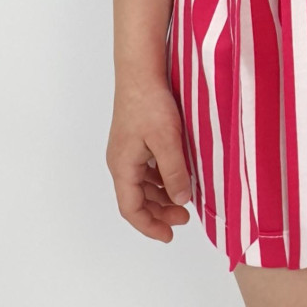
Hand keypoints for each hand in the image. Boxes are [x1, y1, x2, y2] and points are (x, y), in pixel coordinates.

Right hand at [106, 79, 193, 241]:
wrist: (141, 71)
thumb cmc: (150, 103)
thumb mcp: (167, 140)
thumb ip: (174, 172)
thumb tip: (181, 201)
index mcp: (123, 167)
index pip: (131, 209)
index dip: (150, 226)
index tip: (170, 235)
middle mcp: (121, 162)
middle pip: (137, 199)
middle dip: (160, 212)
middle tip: (186, 216)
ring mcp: (127, 150)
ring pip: (142, 184)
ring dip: (162, 195)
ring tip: (185, 198)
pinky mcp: (135, 139)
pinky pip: (147, 168)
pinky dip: (161, 178)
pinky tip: (179, 174)